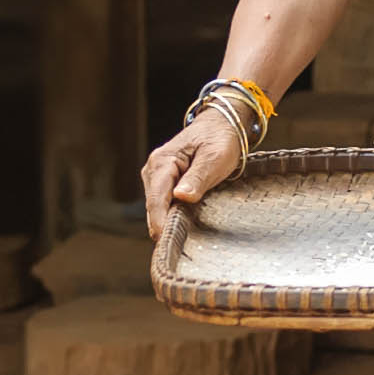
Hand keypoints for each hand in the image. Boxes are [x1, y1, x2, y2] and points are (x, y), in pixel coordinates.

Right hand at [142, 111, 246, 245]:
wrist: (220, 125)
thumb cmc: (219, 140)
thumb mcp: (214, 158)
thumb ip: (197, 177)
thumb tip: (181, 197)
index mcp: (162, 162)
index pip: (157, 198)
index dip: (159, 222)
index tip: (163, 241)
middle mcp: (153, 170)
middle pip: (154, 206)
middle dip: (162, 226)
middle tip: (176, 249)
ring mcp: (156, 177)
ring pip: (157, 207)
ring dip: (167, 222)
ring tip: (180, 241)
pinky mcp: (163, 183)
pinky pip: (163, 204)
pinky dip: (170, 216)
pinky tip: (180, 227)